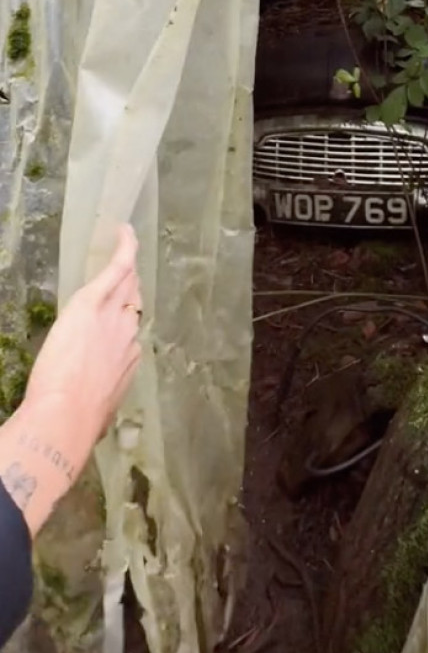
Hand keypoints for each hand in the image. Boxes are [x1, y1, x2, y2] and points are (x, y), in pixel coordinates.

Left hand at [23, 224, 142, 466]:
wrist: (67, 415)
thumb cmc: (79, 421)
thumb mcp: (98, 412)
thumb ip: (100, 398)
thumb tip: (96, 412)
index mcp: (129, 362)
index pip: (130, 334)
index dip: (124, 324)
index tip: (122, 321)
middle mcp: (129, 335)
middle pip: (134, 303)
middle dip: (131, 290)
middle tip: (127, 275)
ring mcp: (115, 316)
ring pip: (127, 285)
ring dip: (126, 269)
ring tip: (125, 250)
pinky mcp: (95, 302)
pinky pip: (117, 269)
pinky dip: (124, 249)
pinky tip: (123, 231)